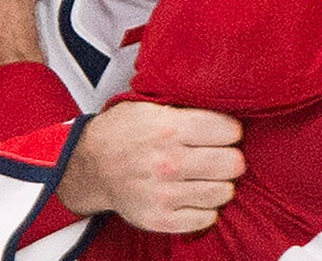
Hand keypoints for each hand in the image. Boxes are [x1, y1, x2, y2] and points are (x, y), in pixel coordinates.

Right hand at [58, 101, 244, 232]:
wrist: (90, 166)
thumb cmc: (124, 132)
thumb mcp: (149, 106)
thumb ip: (185, 107)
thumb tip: (226, 103)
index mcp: (168, 128)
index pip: (228, 130)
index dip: (231, 131)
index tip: (225, 134)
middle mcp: (167, 162)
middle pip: (231, 163)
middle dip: (231, 158)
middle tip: (223, 156)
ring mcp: (163, 193)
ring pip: (222, 192)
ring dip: (220, 184)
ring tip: (209, 177)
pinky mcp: (159, 218)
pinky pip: (205, 218)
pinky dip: (206, 208)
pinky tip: (195, 195)